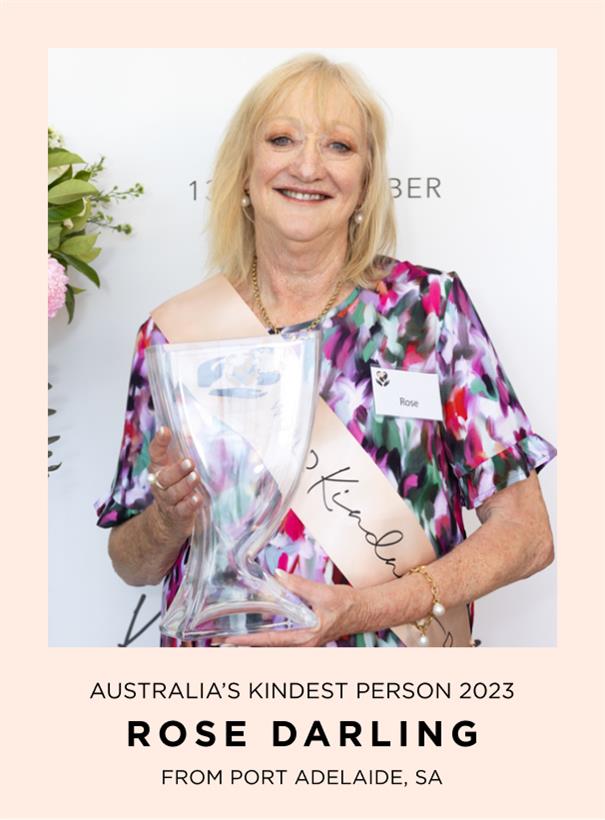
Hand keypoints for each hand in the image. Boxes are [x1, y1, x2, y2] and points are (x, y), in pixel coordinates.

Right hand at [147, 426, 206, 542]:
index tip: (165, 430)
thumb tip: (191, 430)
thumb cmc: (176, 486)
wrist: (168, 520)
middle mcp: (160, 484)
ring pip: (174, 493)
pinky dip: (189, 504)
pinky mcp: (178, 515)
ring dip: (185, 485)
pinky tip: (197, 499)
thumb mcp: (177, 467)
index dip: (159, 442)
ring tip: (195, 477)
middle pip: (165, 477)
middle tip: (190, 462)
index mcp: (159, 468)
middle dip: (177, 469)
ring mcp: (168, 501)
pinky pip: (182, 510)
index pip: (156, 453)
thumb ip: (183, 449)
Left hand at [217, 571, 359, 646]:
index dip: (248, 640)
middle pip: (268, 649)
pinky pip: (282, 641)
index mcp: (306, 637)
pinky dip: (268, 638)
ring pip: (274, 646)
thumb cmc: (347, 604)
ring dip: (255, 643)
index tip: (228, 640)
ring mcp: (304, 643)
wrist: (365, 611)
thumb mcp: (322, 592)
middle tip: (222, 643)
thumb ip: (298, 585)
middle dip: (246, 646)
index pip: (270, 641)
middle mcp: (303, 644)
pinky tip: (258, 632)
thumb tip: (277, 575)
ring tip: (234, 640)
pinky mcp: (306, 637)